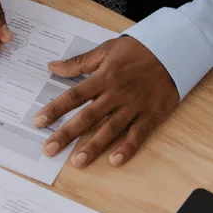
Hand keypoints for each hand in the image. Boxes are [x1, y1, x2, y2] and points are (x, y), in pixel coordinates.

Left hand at [34, 36, 178, 168]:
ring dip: (94, 146)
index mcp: (103, 77)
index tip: (38, 122)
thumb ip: (79, 62)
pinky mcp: (151, 115)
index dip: (55, 109)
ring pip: (110, 129)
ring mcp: (134, 106)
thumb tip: (52, 67)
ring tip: (77, 162)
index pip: (74, 96)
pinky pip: (138, 134)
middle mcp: (116, 94)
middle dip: (67, 134)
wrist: (174, 50)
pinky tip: (115, 161)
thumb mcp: (106, 50)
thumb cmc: (138, 50)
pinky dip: (127, 148)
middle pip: (88, 116)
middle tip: (49, 149)